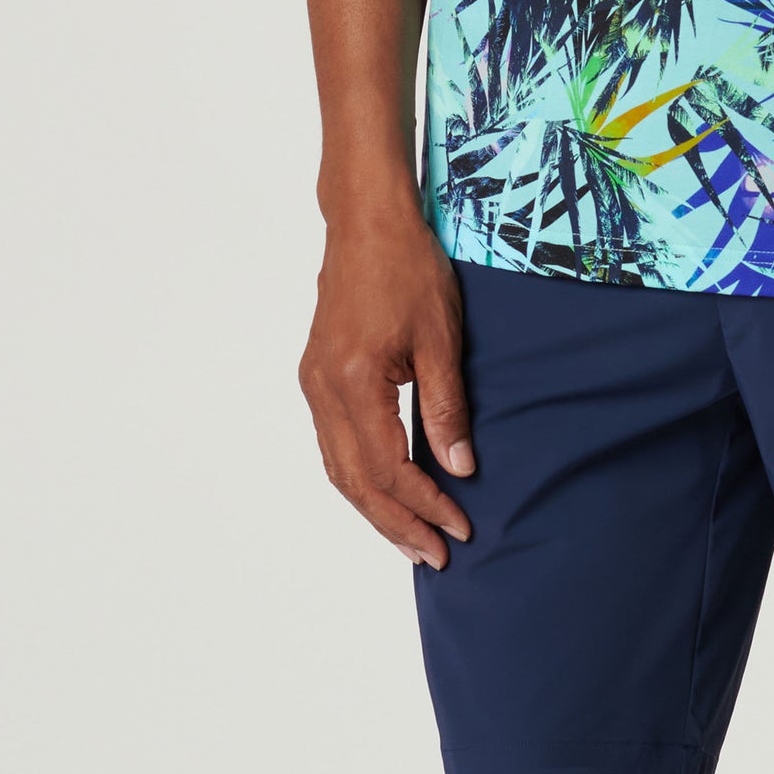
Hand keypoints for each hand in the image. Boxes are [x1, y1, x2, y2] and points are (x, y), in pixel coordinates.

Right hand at [298, 200, 475, 569]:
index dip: (423, 505)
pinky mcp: (316, 375)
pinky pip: (333, 444)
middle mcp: (323, 390)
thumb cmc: (409, 266)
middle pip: (355, 481)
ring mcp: (314, 383)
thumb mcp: (441, 335)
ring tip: (412, 537)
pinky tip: (384, 490)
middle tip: (437, 554)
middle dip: (397, 523)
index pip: (388, 468)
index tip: (459, 527)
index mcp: (354, 382)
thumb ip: (446, 406)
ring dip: (375, 507)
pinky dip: (359, 477)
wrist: (367, 220)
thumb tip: (459, 468)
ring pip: (339, 468)